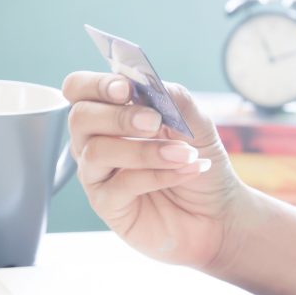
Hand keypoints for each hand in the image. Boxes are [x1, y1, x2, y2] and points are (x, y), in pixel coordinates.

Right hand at [61, 71, 245, 269]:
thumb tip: (150, 83)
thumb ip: (174, 99)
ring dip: (144, 150)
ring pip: (97, 152)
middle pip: (79, 118)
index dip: (95, 85)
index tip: (126, 88)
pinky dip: (157, 175)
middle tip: (155, 122)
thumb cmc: (197, 162)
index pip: (79, 89)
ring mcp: (98, 175)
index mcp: (110, 114)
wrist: (216, 211)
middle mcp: (95, 142)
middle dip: (118, 116)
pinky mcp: (107, 205)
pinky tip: (186, 171)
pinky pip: (120, 185)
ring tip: (183, 153)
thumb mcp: (196, 124)